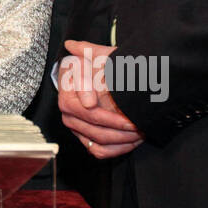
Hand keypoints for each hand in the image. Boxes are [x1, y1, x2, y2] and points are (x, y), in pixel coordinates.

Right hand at [57, 39, 143, 158]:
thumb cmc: (96, 64)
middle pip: (94, 128)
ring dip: (122, 140)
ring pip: (99, 141)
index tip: (127, 117)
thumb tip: (86, 93)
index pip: (86, 111)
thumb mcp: (94, 56)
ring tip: (140, 132)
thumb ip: (86, 64)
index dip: (108, 116)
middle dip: (119, 128)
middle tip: (138, 124)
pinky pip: (99, 151)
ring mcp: (76, 126)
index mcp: (67, 94)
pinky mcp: (83, 137)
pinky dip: (117, 149)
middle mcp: (68, 113)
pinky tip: (132, 141)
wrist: (94, 72)